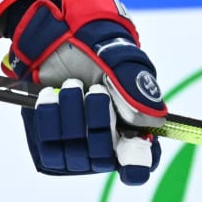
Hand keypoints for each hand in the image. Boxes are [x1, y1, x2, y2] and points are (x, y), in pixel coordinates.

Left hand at [2, 0, 165, 183]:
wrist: (57, 37)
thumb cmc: (97, 50)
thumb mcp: (122, 62)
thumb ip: (138, 89)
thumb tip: (152, 120)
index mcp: (134, 129)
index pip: (140, 164)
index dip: (137, 163)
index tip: (131, 144)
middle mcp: (107, 145)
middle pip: (104, 157)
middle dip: (98, 120)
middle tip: (94, 90)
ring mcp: (77, 148)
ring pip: (75, 154)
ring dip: (71, 114)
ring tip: (71, 85)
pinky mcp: (49, 144)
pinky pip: (49, 147)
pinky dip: (50, 118)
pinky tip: (51, 95)